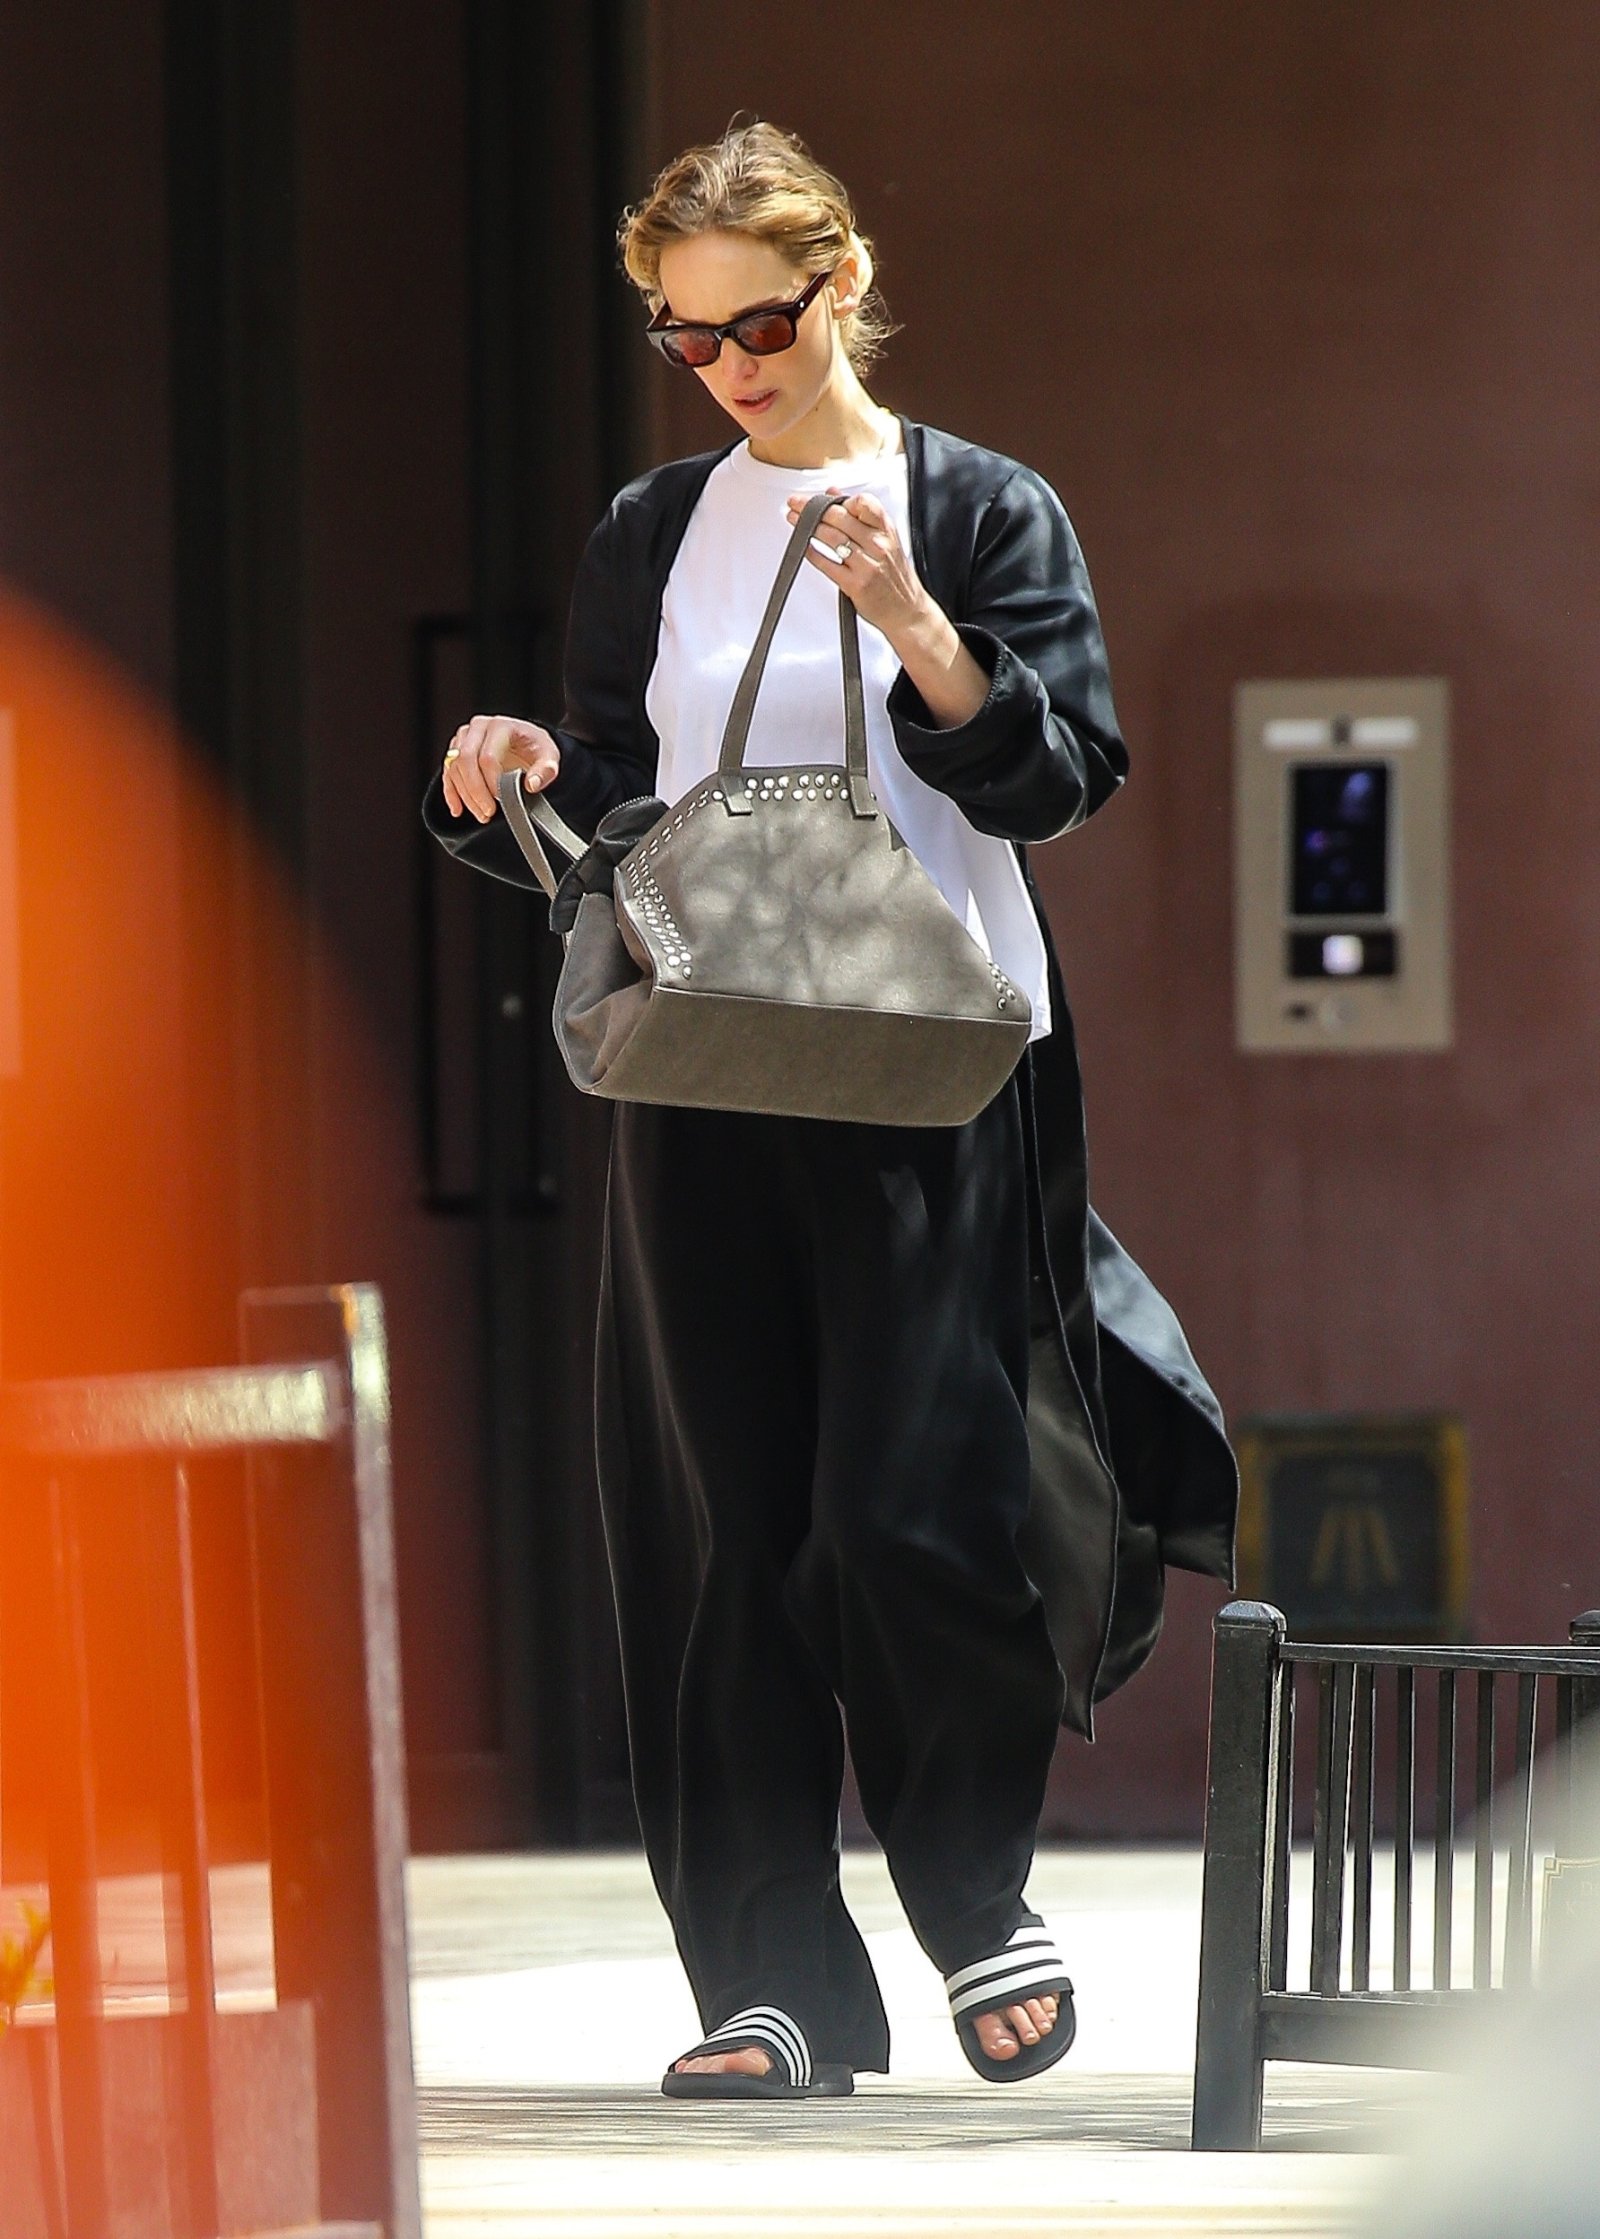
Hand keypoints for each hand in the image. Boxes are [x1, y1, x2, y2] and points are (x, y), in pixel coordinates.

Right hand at [441, 715, 560, 822]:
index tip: (502, 800)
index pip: (488, 756)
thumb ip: (545, 771)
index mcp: (501, 726)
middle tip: (488, 812)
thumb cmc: (535, 747)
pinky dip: (451, 793)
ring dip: (465, 796)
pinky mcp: (456, 750)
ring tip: (482, 814)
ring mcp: (465, 737)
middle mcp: (479, 728)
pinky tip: (458, 809)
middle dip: (476, 791)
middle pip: (466, 761)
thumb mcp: (549, 756)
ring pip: (454, 768)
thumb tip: (533, 784)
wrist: (526, 742)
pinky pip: (448, 772)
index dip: (493, 782)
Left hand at [783, 488, 989, 729]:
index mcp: (887, 530)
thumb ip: (862, 517)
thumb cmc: (894, 577)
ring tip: (793, 519)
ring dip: (807, 526)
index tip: (824, 498)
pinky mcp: (855, 585)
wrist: (907, 611)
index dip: (841, 499)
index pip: (863, 503)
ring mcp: (867, 566)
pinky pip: (827, 564)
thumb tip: (834, 493)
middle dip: (812, 507)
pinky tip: (803, 546)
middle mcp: (878, 545)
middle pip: (840, 518)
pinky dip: (812, 553)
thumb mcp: (885, 540)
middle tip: (796, 503)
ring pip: (831, 538)